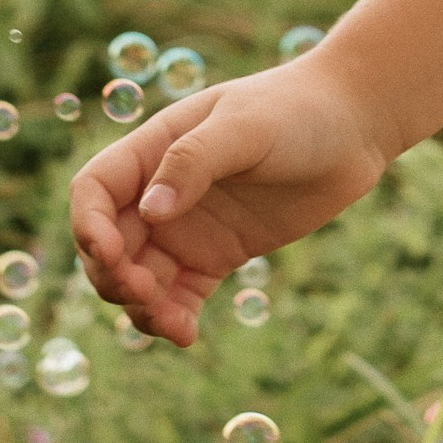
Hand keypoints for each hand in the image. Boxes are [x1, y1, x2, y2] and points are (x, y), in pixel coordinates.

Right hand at [69, 60, 391, 346]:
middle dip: (114, 276)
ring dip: (141, 307)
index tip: (111, 253)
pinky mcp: (217, 256)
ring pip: (140, 278)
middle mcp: (162, 191)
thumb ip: (195, 161)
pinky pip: (179, 296)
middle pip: (109, 244)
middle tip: (146, 293)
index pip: (95, 190)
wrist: (353, 126)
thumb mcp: (245, 125)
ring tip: (174, 325)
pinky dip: (173, 318)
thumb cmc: (296, 108)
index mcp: (155, 148)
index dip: (89, 225)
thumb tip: (151, 211)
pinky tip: (187, 334)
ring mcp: (188, 227)